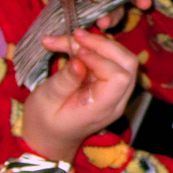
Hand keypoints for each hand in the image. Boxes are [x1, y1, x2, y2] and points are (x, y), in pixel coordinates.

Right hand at [20, 29, 138, 161]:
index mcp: (102, 109)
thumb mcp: (46, 101)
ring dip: (100, 43)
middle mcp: (116, 101)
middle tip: (76, 35)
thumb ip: (64, 81)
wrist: (50, 136)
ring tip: (73, 37)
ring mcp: (117, 93)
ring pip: (123, 58)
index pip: (118, 77)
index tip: (76, 52)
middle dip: (104, 44)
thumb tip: (79, 61)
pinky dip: (95, 48)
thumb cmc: (44, 121)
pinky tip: (75, 44)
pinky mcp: (110, 84)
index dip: (100, 59)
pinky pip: (112, 60)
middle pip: (128, 64)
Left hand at [76, 0, 155, 26]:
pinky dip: (97, 20)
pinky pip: (99, 17)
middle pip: (134, 1)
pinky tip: (95, 22)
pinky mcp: (96, 8)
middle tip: (138, 7)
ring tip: (104, 23)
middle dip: (135, 6)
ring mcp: (110, 1)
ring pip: (115, 13)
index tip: (145, 1)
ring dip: (111, 19)